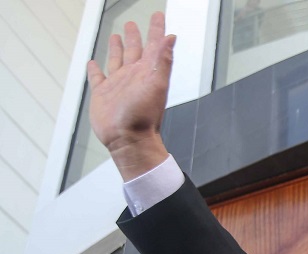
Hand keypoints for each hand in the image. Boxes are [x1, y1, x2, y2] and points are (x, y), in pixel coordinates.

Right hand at [87, 12, 174, 180]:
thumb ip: (163, 60)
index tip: (158, 16)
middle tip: (133, 23)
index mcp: (147, 72)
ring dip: (117, 48)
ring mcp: (117, 85)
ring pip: (117, 60)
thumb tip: (171, 38)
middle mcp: (133, 76)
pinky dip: (95, 69)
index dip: (156, 29)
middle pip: (134, 50)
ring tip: (116, 35)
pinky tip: (93, 63)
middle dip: (135, 36)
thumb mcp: (156, 84)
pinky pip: (98, 78)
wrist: (128, 140)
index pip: (154, 45)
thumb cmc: (144, 117)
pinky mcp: (103, 95)